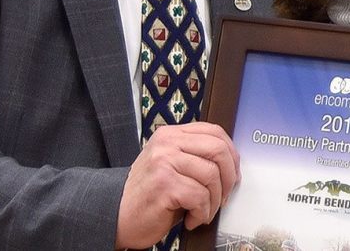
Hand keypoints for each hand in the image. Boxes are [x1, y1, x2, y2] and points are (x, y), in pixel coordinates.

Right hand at [114, 122, 239, 248]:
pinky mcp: (164, 185)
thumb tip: (231, 162)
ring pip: (212, 176)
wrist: (116, 215)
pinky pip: (200, 197)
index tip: (233, 172)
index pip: (214, 132)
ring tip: (202, 211)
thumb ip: (193, 155)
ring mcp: (164, 163)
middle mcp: (167, 144)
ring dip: (213, 202)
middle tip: (224, 195)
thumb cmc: (147, 194)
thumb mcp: (170, 164)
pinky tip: (191, 218)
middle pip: (218, 150)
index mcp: (171, 135)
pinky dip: (202, 213)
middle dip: (229, 178)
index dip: (231, 153)